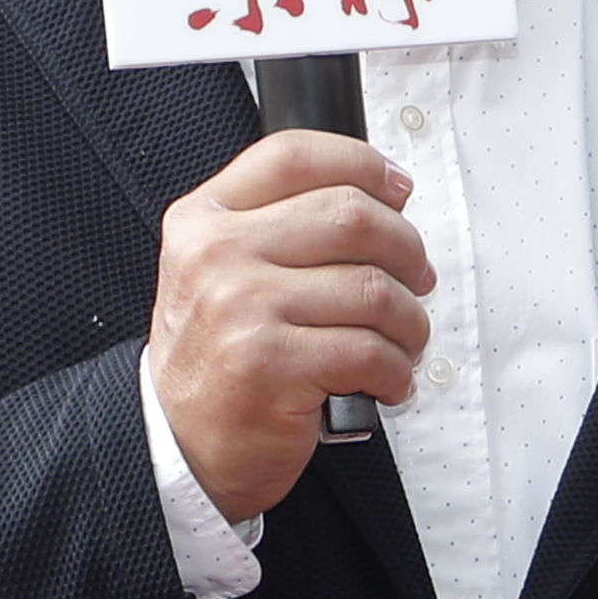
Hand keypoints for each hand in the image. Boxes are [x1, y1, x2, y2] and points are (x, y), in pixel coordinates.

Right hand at [147, 129, 427, 518]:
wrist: (181, 441)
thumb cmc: (220, 355)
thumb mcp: (220, 270)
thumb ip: (278, 225)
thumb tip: (380, 199)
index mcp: (205, 219)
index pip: (294, 157)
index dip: (362, 165)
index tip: (397, 189)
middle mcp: (217, 255)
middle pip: (350, 216)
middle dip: (406, 250)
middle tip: (416, 279)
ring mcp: (241, 308)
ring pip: (372, 289)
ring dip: (409, 321)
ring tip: (403, 341)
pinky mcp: (270, 365)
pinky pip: (370, 351)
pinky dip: (396, 370)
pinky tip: (386, 381)